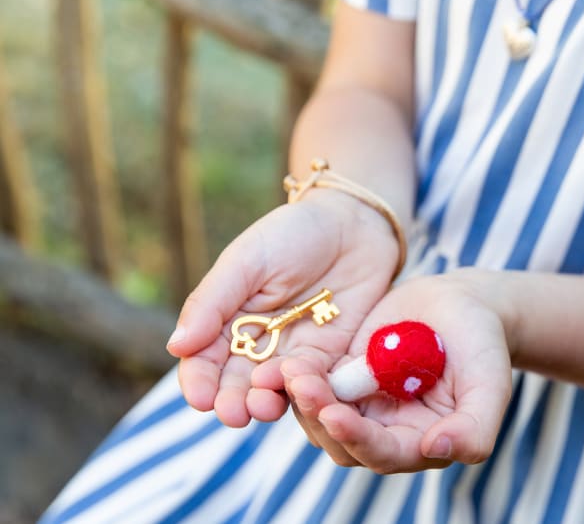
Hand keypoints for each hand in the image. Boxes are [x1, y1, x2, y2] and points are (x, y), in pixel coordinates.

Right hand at [166, 190, 398, 426]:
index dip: (200, 382)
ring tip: (263, 406)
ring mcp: (294, 353)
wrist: (353, 223)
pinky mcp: (331, 357)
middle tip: (232, 414)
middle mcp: (257, 345)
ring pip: (275, 390)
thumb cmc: (292, 234)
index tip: (201, 399)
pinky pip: (317, 381)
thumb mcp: (246, 261)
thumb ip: (212, 302)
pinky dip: (308, 389)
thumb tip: (176, 346)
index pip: (204, 361)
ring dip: (267, 402)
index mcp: (226, 321)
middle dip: (232, 402)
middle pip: (237, 384)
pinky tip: (303, 391)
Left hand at [282, 271, 512, 471]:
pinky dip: (296, 378)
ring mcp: (360, 405)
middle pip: (340, 441)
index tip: (335, 415)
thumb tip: (436, 450)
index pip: (383, 454)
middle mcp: (385, 432)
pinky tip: (286, 361)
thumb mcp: (490, 384)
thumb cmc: (483, 344)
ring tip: (291, 368)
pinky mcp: (341, 378)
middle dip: (318, 415)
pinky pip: (311, 386)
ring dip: (301, 398)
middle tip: (300, 383)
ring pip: (318, 417)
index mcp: (421, 442)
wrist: (462, 303)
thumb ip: (475, 428)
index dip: (358, 439)